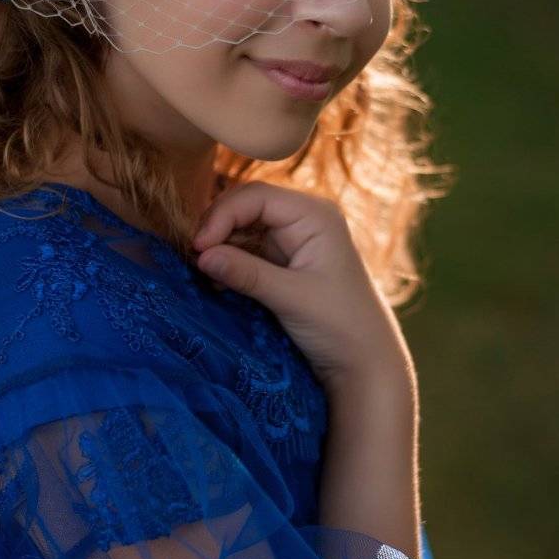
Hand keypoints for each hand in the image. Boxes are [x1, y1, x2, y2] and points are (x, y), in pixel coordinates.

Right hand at [192, 180, 413, 388]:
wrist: (363, 361)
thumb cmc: (340, 325)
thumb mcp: (291, 298)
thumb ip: (247, 274)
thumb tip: (201, 255)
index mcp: (314, 215)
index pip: (256, 197)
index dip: (222, 215)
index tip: (199, 247)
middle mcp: (302, 219)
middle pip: (245, 206)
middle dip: (217, 229)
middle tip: (195, 260)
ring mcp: (291, 239)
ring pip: (241, 229)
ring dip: (219, 248)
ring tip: (205, 275)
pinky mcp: (282, 261)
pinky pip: (245, 250)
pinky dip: (228, 263)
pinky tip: (218, 282)